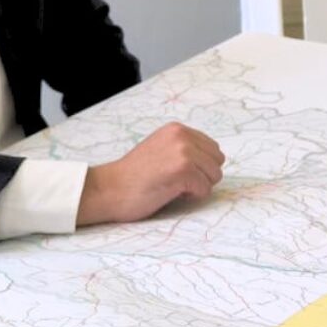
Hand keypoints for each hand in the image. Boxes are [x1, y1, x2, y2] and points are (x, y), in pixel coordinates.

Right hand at [76, 122, 224, 225]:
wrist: (109, 189)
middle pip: (217, 161)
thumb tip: (212, 160)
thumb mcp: (160, 149)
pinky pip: (205, 189)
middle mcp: (182, 136)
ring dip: (198, 186)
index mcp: (177, 129)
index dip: (200, 166)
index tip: (178, 172)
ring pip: (214, 175)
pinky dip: (192, 196)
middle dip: (203, 175)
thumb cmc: (133, 176)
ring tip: (173, 186)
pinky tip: (171, 192)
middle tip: (177, 181)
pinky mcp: (183, 171)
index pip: (212, 148)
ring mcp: (184, 152)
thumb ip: (184, 148)